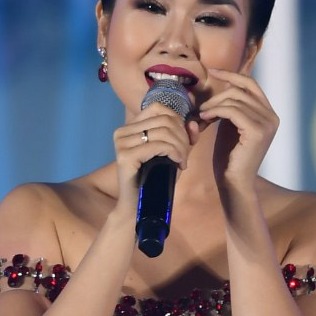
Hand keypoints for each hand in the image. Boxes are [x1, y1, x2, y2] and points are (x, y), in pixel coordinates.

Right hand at [110, 89, 193, 211]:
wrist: (138, 207)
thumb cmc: (155, 180)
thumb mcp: (173, 153)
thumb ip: (184, 137)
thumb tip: (193, 122)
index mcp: (130, 127)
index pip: (159, 108)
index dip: (177, 121)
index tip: (184, 141)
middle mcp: (122, 132)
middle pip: (164, 120)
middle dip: (182, 137)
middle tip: (185, 156)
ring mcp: (122, 143)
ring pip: (163, 132)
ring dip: (180, 146)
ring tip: (183, 161)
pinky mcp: (126, 156)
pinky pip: (159, 145)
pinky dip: (175, 152)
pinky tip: (179, 164)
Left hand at [194, 69, 279, 199]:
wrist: (233, 181)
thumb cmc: (229, 156)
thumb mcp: (231, 124)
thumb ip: (231, 105)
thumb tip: (221, 82)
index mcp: (268, 113)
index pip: (250, 84)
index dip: (231, 75)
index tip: (212, 71)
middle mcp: (272, 116)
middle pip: (240, 90)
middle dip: (217, 96)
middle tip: (201, 109)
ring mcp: (267, 123)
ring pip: (234, 99)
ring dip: (213, 105)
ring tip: (201, 116)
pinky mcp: (258, 131)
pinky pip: (232, 110)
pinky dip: (215, 111)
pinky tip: (205, 118)